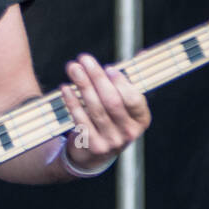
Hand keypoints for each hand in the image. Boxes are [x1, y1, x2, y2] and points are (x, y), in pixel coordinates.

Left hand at [59, 53, 151, 170]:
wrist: (94, 154)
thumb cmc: (110, 118)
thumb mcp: (124, 103)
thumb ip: (130, 79)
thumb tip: (143, 54)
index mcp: (141, 119)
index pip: (134, 99)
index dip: (121, 83)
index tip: (108, 67)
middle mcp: (129, 132)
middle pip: (112, 101)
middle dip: (97, 77)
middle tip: (84, 59)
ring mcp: (112, 142)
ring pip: (95, 109)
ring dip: (83, 85)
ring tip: (73, 68)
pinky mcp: (93, 146)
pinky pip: (81, 120)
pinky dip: (72, 102)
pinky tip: (66, 88)